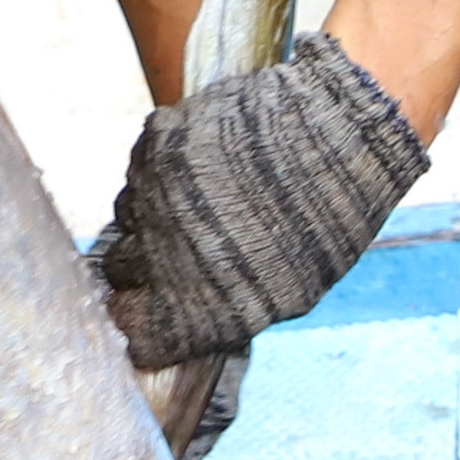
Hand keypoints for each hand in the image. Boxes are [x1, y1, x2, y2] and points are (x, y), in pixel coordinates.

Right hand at [87, 33, 428, 370]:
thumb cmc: (330, 219)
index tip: (148, 308)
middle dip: (143, 263)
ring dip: (154, 213)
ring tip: (203, 200)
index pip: (130, 329)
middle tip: (181, 247)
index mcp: (195, 304)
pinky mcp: (154, 142)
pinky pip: (142, 168)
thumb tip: (185, 315)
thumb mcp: (290, 291)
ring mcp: (152, 193)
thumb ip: (227, 311)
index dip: (137, 319)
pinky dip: (163, 172)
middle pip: (119, 268)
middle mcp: (161, 254)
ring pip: (128, 213)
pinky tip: (206, 165)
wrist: (340, 130)